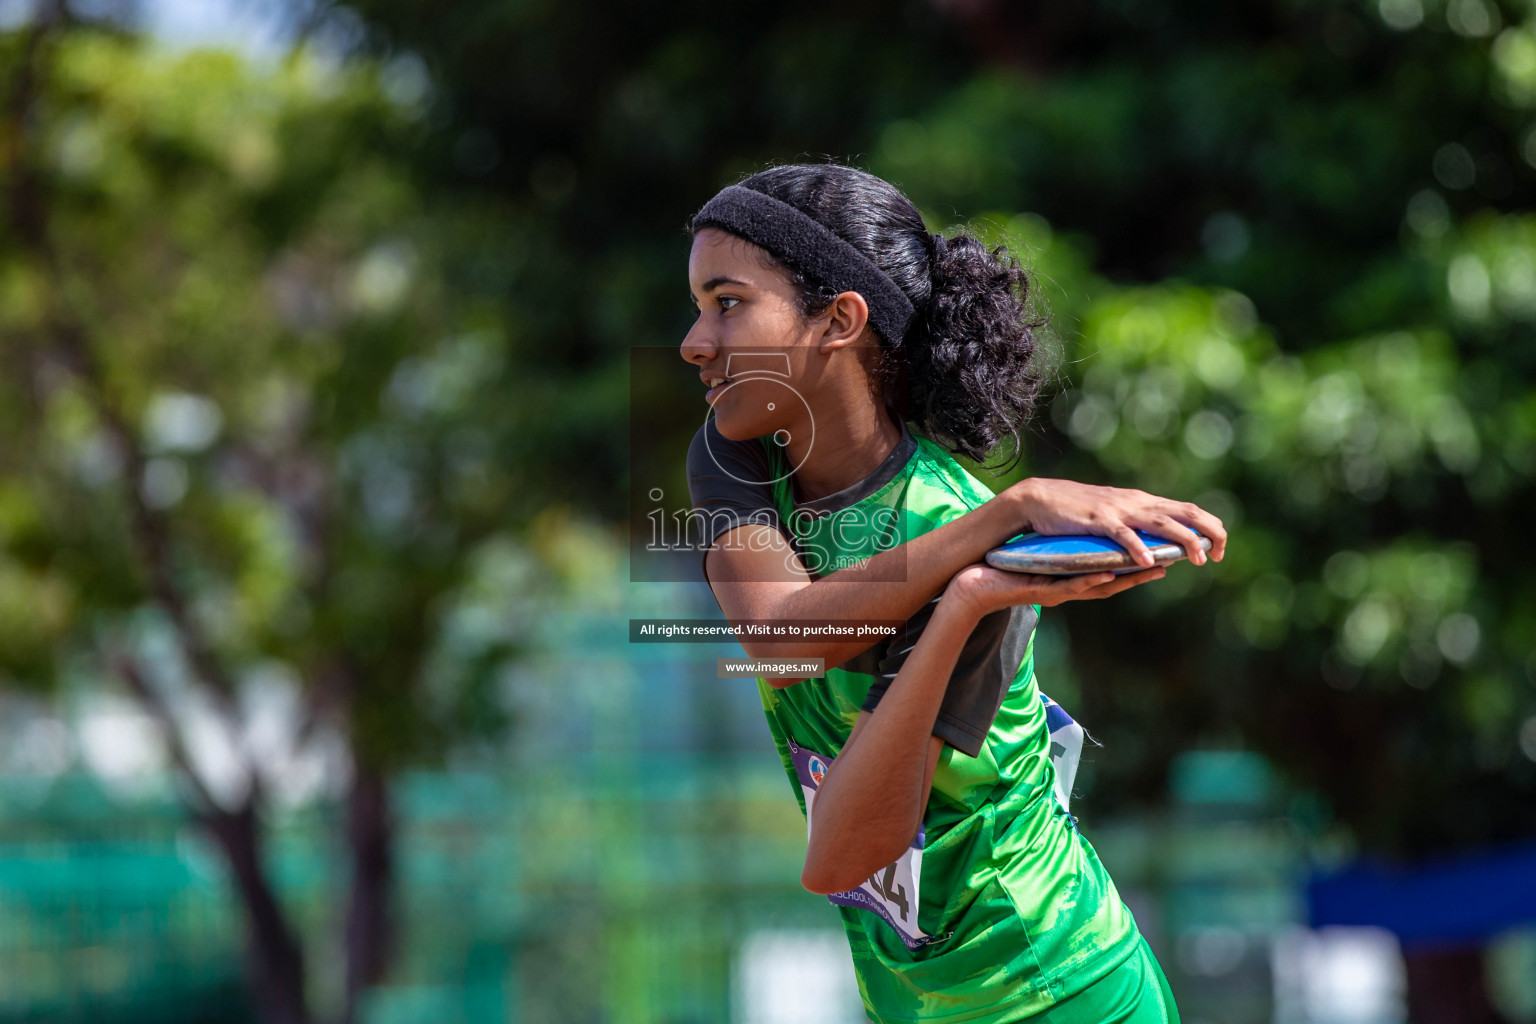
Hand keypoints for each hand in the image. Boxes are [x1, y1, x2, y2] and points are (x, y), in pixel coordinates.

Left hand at [943, 562, 1166, 619]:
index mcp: (1073, 579)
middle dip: (1144, 574)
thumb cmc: (1006, 572)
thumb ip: (1063, 553)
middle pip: (1115, 583)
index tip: (1167, 556)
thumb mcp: (1040, 560)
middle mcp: (1070, 589)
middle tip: (1173, 561)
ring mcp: (1057, 592)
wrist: (974, 587)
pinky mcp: (1040, 592)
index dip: (1141, 566)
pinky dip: (1088, 581)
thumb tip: (1079, 537)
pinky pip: (1068, 587)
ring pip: (1097, 588)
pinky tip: (1107, 574)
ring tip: (1152, 568)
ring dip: (1125, 579)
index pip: (1114, 574)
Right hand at [1005, 478, 1226, 567]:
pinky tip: (1148, 561)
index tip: (1221, 548)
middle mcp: (1137, 503)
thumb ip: (1138, 524)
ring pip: (1161, 521)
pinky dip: (1137, 546)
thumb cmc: (1077, 510)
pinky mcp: (1097, 519)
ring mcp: (1118, 510)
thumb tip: (1163, 542)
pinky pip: (1122, 533)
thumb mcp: (1116, 514)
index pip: (1187, 510)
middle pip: (1184, 512)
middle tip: (1221, 554)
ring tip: (1199, 558)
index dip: (1209, 526)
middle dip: (1208, 531)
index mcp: (1143, 503)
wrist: (1041, 497)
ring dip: (1183, 540)